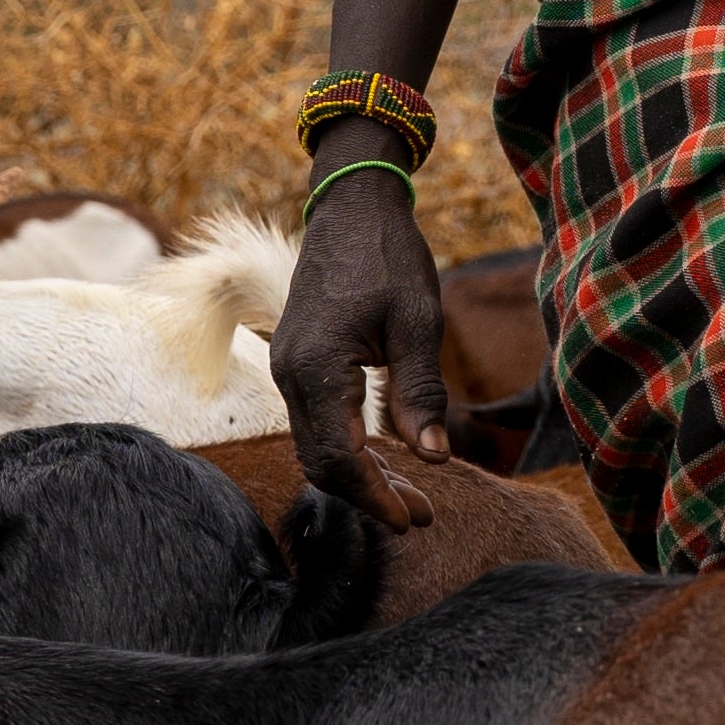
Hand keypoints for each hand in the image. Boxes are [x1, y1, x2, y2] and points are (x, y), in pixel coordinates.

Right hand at [267, 162, 439, 526]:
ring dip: (360, 474)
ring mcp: (288, 367)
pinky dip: (348, 445)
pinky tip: (385, 455)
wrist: (351, 205)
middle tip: (422, 514)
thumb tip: (435, 457)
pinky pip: (316, 420)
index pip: (339, 457)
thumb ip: (421, 393)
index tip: (414, 519)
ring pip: (317, 444)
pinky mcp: (297, 361)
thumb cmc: (389, 256)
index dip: (375, 496)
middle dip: (370, 494)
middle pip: (322, 462)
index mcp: (318, 367)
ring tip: (412, 493)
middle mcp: (291, 373)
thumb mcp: (418, 323)